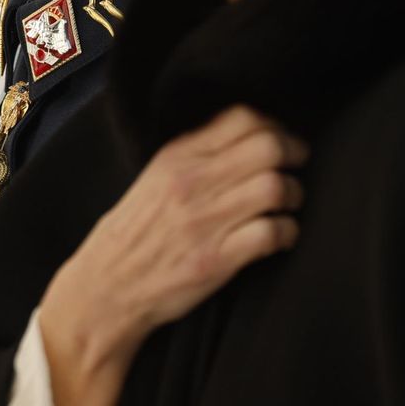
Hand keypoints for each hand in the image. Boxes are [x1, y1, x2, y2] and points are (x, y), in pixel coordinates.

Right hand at [37, 106, 307, 405]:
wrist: (108, 287)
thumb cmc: (136, 231)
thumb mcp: (155, 177)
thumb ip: (194, 153)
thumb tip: (245, 134)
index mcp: (178, 156)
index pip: (242, 118)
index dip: (274, 125)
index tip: (281, 140)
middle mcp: (192, 182)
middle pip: (267, 147)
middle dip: (293, 154)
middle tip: (296, 166)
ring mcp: (205, 221)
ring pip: (275, 187)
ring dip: (294, 194)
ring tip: (289, 204)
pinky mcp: (217, 259)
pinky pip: (271, 233)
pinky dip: (287, 232)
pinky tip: (281, 236)